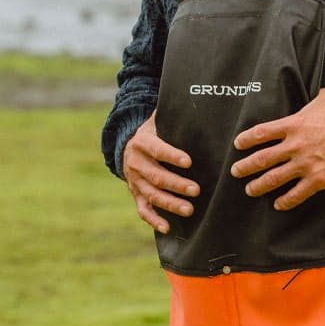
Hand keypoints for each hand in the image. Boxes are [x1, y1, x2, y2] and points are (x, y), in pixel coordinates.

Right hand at [121, 112, 198, 234]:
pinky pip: (142, 210)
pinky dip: (154, 219)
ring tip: (189, 209)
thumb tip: (196, 98)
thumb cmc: (155, 131)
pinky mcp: (135, 194)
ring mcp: (134, 181)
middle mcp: (135, 162)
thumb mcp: (159, 120)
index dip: (172, 155)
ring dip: (170, 203)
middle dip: (176, 184)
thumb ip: (174, 113)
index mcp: (142, 141)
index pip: (157, 149)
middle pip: (156, 176)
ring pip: (151, 194)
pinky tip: (167, 227)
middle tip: (196, 190)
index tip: (189, 161)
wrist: (128, 146)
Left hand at [230, 88, 324, 210]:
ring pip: (274, 179)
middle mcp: (295, 145)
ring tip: (250, 190)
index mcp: (293, 124)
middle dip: (244, 167)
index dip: (246, 140)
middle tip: (235, 172)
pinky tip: (278, 204)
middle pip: (261, 159)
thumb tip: (317, 92)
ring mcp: (305, 163)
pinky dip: (285, 201)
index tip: (238, 145)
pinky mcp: (318, 179)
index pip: (261, 133)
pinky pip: (296, 194)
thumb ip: (314, 98)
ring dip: (258, 186)